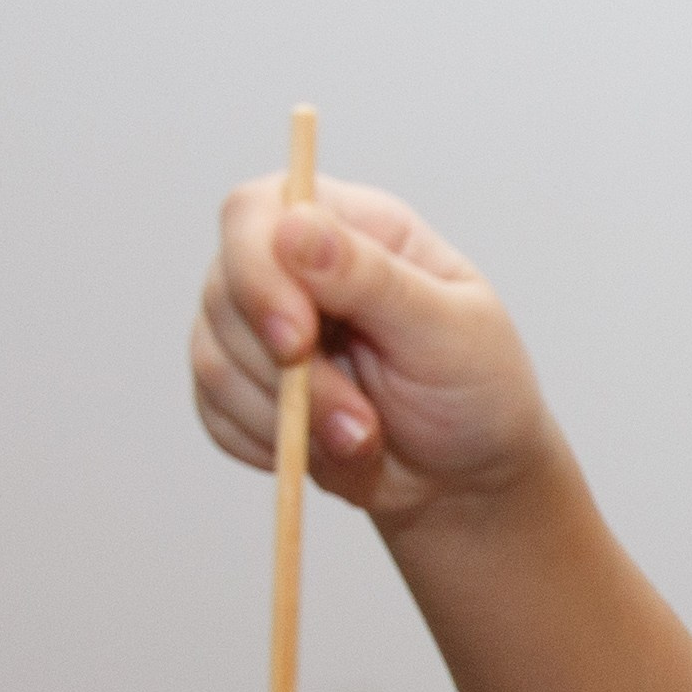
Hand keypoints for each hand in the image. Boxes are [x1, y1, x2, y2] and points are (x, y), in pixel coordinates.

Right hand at [189, 177, 550, 531]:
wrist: (468, 480)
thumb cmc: (477, 394)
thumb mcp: (448, 331)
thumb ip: (373, 278)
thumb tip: (294, 226)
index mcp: (350, 227)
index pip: (255, 212)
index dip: (259, 273)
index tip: (297, 341)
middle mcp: (292, 267)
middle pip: (225, 292)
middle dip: (289, 376)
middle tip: (361, 426)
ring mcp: (260, 327)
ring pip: (214, 358)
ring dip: (288, 421)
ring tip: (362, 442)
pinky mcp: (244, 387)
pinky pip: (215, 411)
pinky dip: (267, 444)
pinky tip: (326, 451)